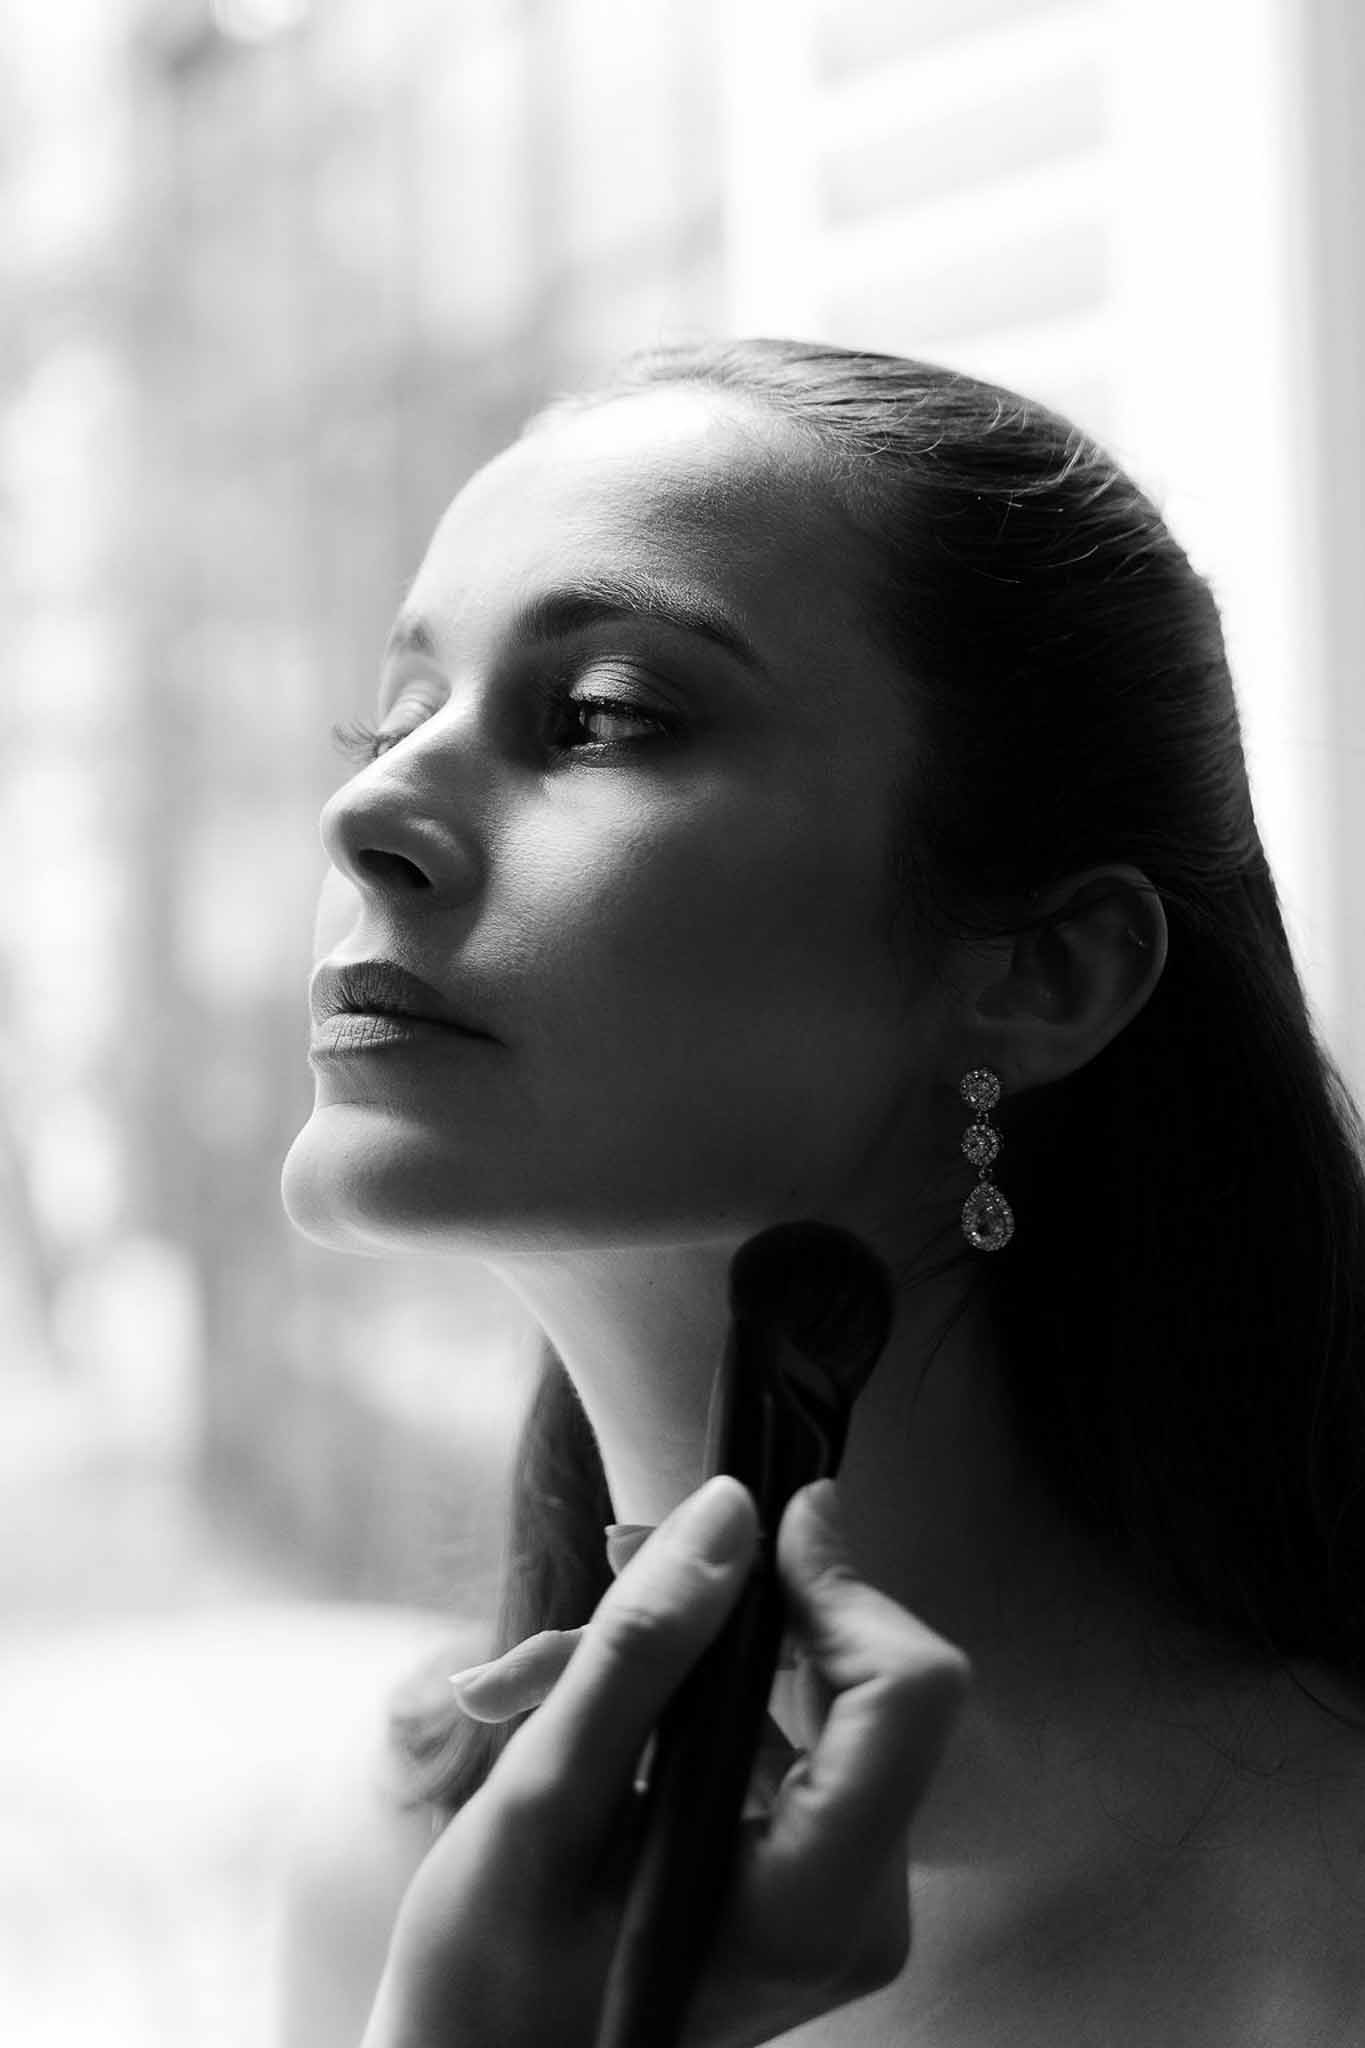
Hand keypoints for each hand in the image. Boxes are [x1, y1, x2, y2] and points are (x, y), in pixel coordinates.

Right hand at [363, 1476, 968, 2047]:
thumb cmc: (491, 1979)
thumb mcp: (542, 1803)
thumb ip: (641, 1654)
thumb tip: (731, 1513)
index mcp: (817, 1903)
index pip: (906, 1694)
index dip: (843, 1584)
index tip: (755, 1518)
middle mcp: (859, 1903)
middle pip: (861, 1682)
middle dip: (733, 1605)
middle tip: (616, 1554)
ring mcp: (837, 1895)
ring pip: (807, 1700)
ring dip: (684, 1651)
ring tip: (545, 1663)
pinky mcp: (804, 1878)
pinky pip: (779, 1742)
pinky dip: (685, 1701)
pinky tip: (577, 1697)